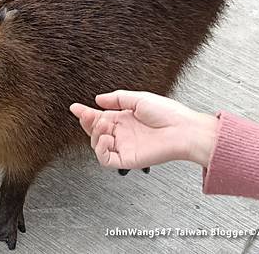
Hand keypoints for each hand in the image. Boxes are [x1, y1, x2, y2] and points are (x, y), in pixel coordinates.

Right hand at [69, 90, 217, 169]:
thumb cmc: (168, 113)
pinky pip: (106, 160)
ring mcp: (124, 147)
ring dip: (95, 135)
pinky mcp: (127, 160)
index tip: (74, 107)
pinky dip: (101, 150)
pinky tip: (106, 139)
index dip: (85, 114)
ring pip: (97, 145)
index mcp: (124, 119)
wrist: (183, 130)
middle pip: (95, 131)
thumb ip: (116, 99)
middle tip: (90, 116)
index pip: (99, 117)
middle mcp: (122, 133)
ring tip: (104, 125)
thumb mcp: (138, 98)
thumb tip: (98, 99)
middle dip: (88, 123)